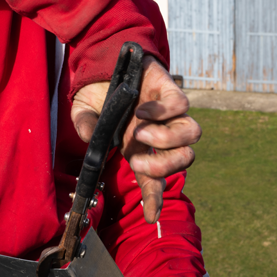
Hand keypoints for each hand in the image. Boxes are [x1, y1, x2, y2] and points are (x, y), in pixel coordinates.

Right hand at [71, 56, 201, 222]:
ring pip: (192, 134)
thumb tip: (92, 139)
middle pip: (185, 159)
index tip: (150, 217)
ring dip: (166, 139)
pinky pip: (181, 106)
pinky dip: (162, 112)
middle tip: (138, 160)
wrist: (107, 59)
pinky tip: (142, 110)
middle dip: (165, 166)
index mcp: (140, 148)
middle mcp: (160, 133)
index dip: (154, 199)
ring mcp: (169, 113)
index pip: (155, 179)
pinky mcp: (171, 90)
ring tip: (140, 132)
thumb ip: (87, 128)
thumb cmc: (99, 92)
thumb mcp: (84, 113)